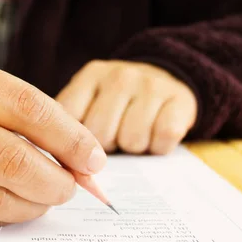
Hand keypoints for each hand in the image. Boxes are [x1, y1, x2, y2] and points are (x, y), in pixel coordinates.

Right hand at [0, 51, 106, 229]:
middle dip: (55, 180)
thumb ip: (23, 114)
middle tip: (71, 185)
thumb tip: (81, 157)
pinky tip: (11, 203)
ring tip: (45, 195)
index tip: (93, 158)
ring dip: (32, 204)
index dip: (69, 137)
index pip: (23, 107)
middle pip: (8, 159)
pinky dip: (2, 215)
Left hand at [55, 60, 196, 154]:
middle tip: (114, 136)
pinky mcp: (180, 100)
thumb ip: (70, 126)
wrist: (163, 80)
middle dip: (107, 146)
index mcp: (90, 76)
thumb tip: (62, 166)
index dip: (74, 141)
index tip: (83, 141)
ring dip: (133, 148)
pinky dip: (159, 147)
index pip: (70, 119)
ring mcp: (151, 85)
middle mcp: (120, 76)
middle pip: (101, 134)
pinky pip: (163, 140)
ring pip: (132, 140)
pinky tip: (156, 134)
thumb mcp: (88, 103)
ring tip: (134, 133)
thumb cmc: (117, 104)